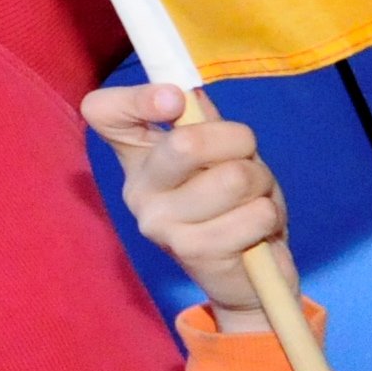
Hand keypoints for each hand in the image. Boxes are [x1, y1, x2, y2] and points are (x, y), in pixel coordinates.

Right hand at [79, 82, 291, 322]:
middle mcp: (138, 190)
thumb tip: (190, 94)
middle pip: (186, 143)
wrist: (247, 276)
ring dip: (260, 182)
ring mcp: (160, 224)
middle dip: (237, 141)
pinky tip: (255, 230)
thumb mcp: (220, 153)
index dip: (135, 98)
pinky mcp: (193, 251)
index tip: (175, 100)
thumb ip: (203, 120)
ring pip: (234, 177)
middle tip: (245, 158)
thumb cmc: (232, 202)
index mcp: (138, 156)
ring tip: (252, 199)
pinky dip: (269, 214)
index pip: (103, 112)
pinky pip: (255, 213)